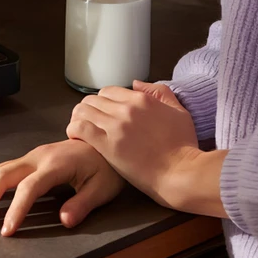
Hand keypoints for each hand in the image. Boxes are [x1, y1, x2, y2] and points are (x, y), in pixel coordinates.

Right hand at [0, 139, 124, 235]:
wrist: (105, 141)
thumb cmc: (106, 166)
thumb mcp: (103, 188)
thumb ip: (83, 204)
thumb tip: (64, 221)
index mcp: (55, 164)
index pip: (29, 187)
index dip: (15, 210)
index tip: (6, 230)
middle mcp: (38, 157)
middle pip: (3, 175)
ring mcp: (32, 156)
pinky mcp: (31, 159)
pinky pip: (2, 168)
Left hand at [66, 81, 201, 209]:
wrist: (182, 173)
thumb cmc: (184, 146)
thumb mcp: (179, 112)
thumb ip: (159, 93)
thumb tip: (136, 84)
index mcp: (141, 99)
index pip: (108, 91)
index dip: (103, 102)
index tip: (102, 114)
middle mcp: (126, 108)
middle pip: (93, 99)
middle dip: (89, 109)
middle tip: (89, 122)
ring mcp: (116, 126)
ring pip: (83, 110)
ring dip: (78, 117)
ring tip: (80, 128)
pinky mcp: (108, 145)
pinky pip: (80, 128)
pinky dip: (74, 129)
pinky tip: (76, 136)